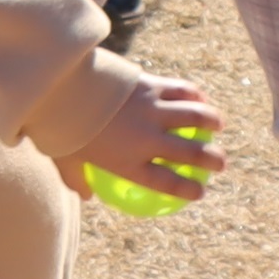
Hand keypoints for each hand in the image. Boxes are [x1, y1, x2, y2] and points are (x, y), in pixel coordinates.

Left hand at [64, 76, 227, 207]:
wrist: (56, 82)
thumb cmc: (57, 122)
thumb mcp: (63, 157)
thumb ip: (77, 178)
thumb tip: (86, 196)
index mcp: (127, 163)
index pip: (166, 183)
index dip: (188, 190)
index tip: (200, 192)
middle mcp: (146, 140)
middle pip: (191, 154)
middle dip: (213, 160)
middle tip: (221, 162)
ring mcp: (151, 111)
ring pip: (194, 118)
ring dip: (212, 121)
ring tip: (218, 124)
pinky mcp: (150, 85)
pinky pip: (180, 90)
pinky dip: (194, 93)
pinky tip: (199, 95)